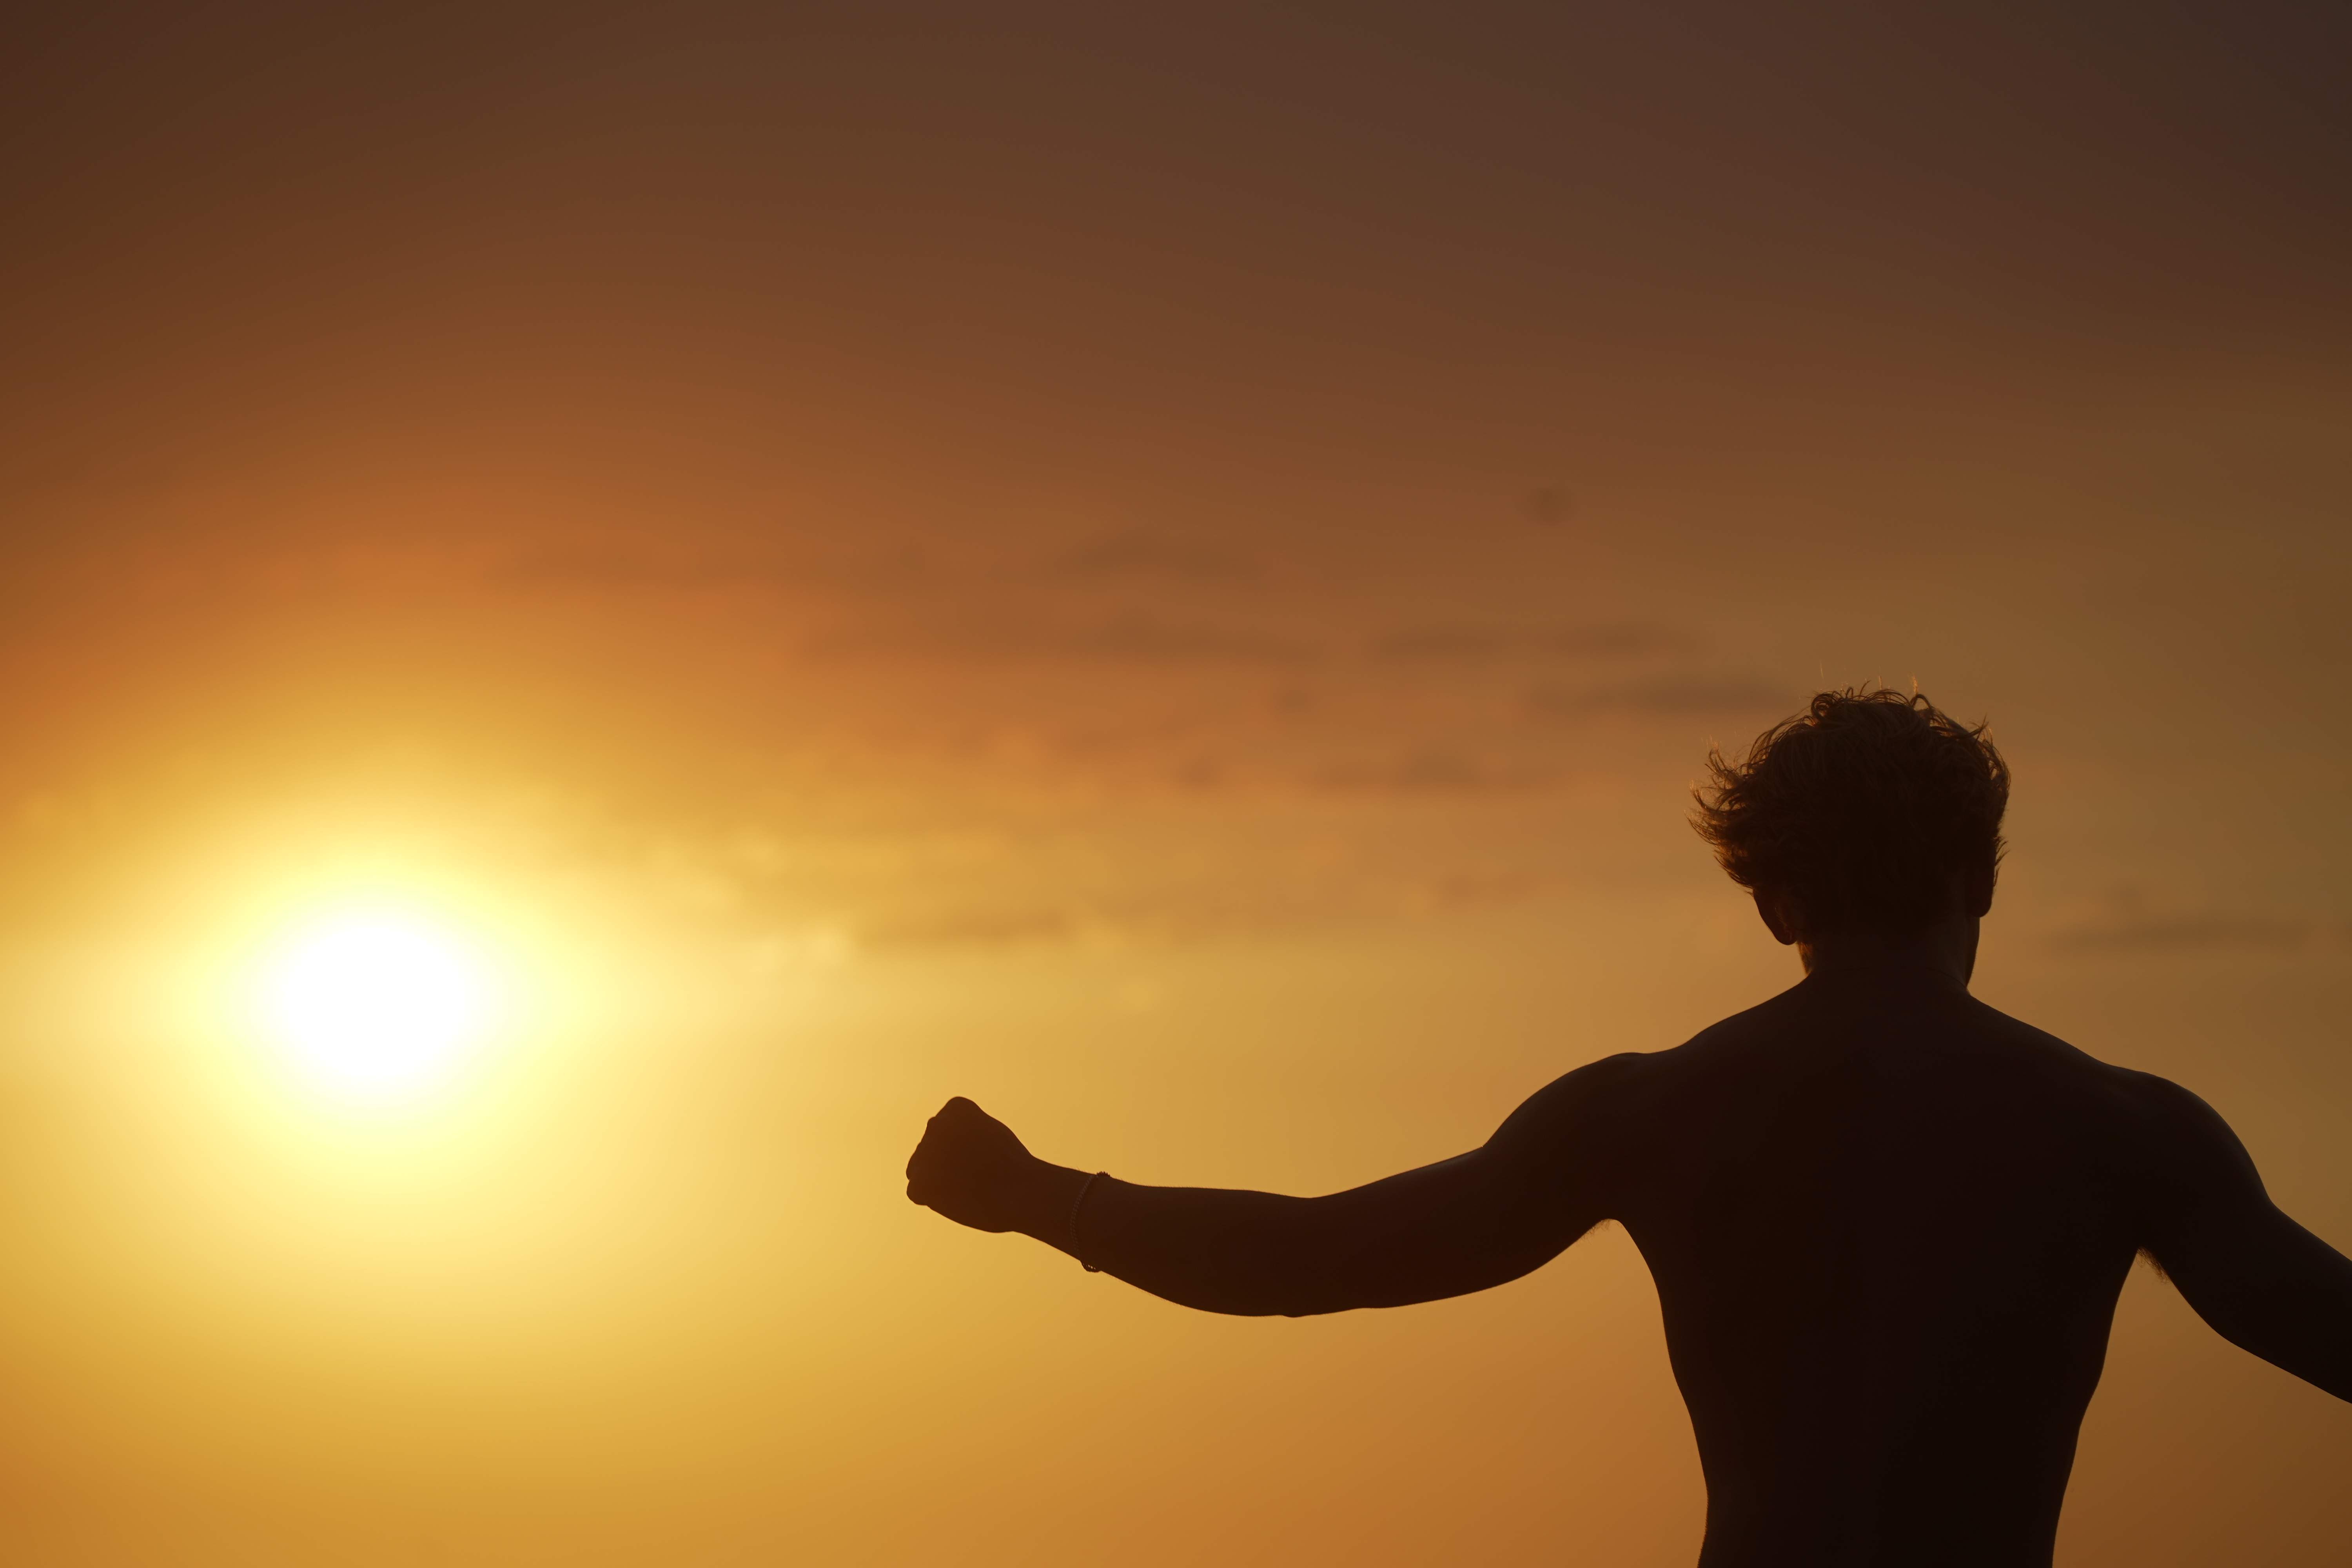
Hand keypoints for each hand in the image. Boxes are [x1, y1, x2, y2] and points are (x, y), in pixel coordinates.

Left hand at [906, 1096, 1046, 1233]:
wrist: (1022, 1192)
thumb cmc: (1013, 1168)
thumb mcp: (989, 1134)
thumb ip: (960, 1134)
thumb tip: (936, 1155)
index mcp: (955, 1107)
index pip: (946, 1131)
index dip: (966, 1148)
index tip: (988, 1153)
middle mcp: (935, 1123)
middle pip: (932, 1149)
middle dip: (949, 1164)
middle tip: (980, 1174)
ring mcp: (925, 1152)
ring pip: (919, 1169)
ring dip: (937, 1181)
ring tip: (968, 1186)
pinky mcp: (920, 1182)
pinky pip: (916, 1192)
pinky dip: (932, 1200)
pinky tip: (956, 1197)